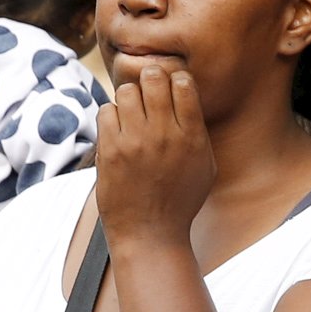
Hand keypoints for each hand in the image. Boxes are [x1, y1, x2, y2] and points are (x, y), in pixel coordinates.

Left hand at [97, 59, 216, 246]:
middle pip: (154, 77)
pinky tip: (117, 132)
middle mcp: (165, 135)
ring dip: (129, 98)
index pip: (183, 83)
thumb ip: (197, 130)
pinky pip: (106, 111)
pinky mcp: (110, 151)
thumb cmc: (180, 201)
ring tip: (131, 115)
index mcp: (191, 137)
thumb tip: (186, 95)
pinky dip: (111, 117)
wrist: (150, 234)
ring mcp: (136, 142)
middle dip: (150, 80)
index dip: (175, 80)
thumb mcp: (204, 166)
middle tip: (147, 94)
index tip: (170, 91)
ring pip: (127, 91)